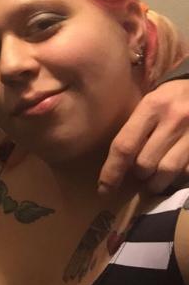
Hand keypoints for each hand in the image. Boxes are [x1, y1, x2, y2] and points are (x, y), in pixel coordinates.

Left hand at [99, 79, 188, 193]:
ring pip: (167, 171)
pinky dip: (177, 178)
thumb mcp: (153, 100)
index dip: (112, 171)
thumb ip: (136, 125)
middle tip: (137, 174)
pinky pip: (187, 171)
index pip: (124, 146)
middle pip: (144, 163)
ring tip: (152, 182)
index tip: (104, 188)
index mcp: (152, 105)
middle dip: (137, 174)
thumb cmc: (175, 96)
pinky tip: (173, 175)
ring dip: (155, 183)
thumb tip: (119, 160)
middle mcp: (174, 118)